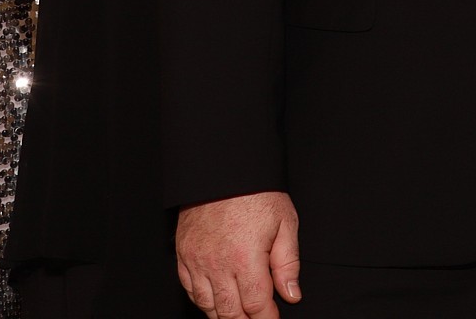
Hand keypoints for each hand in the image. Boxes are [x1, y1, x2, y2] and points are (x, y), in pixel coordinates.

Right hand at [176, 191, 300, 316]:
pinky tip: (215, 302)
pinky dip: (203, 301)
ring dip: (224, 314)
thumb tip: (291, 295)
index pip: (256, 304)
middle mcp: (218, 265)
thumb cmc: (257, 194)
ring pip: (208, 305)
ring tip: (239, 316)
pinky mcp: (183, 256)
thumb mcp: (285, 223)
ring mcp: (197, 262)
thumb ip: (288, 263)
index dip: (266, 318)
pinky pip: (189, 290)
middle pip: (230, 311)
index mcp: (246, 259)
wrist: (223, 172)